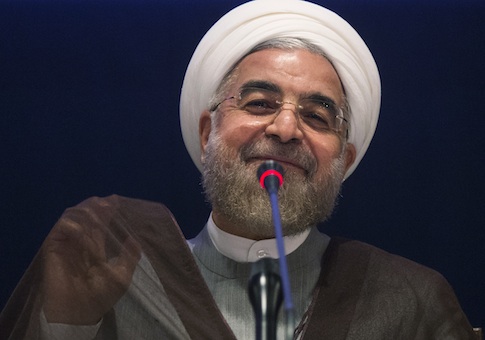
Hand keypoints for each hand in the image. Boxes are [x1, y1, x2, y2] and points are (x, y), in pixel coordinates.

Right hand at [42, 196, 140, 324]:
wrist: (80, 312)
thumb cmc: (101, 296)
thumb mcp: (122, 275)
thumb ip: (129, 257)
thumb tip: (134, 239)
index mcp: (95, 248)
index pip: (100, 224)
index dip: (107, 211)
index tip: (117, 200)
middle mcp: (80, 243)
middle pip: (87, 217)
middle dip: (97, 206)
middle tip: (109, 201)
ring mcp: (67, 244)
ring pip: (73, 218)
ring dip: (86, 211)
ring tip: (99, 207)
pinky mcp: (54, 248)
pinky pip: (60, 230)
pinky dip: (73, 227)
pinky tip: (83, 231)